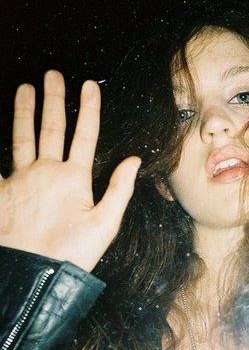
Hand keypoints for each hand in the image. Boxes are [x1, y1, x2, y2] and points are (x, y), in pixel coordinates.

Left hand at [0, 70, 140, 271]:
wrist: (34, 274)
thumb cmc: (72, 253)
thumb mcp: (106, 225)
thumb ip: (120, 189)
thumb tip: (134, 160)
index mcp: (73, 178)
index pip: (85, 135)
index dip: (89, 108)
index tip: (88, 84)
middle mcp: (45, 171)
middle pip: (51, 128)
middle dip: (53, 99)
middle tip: (52, 74)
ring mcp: (19, 179)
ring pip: (21, 137)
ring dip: (23, 111)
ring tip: (24, 89)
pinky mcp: (1, 193)